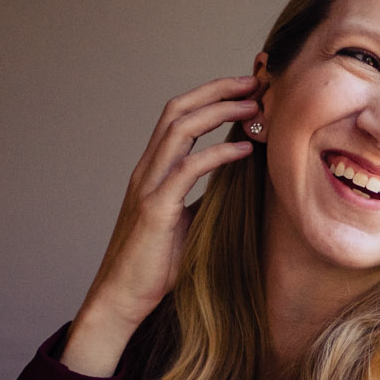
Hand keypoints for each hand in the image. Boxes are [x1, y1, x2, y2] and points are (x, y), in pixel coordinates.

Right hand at [63, 74, 260, 376]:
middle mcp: (147, 169)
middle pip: (178, 110)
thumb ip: (206, 198)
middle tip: (256, 82)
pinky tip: (245, 149)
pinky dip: (218, 154)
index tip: (247, 88)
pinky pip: (188, 169)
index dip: (210, 96)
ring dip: (220, 111)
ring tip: (255, 106)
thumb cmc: (157, 264)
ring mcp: (148, 186)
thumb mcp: (188, 222)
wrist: (123, 296)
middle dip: (217, 90)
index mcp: (153, 170)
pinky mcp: (155, 209)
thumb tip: (239, 186)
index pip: (178, 117)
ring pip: (179, 129)